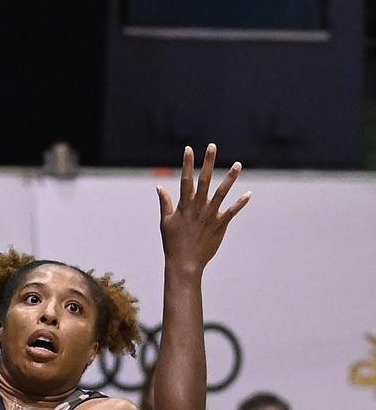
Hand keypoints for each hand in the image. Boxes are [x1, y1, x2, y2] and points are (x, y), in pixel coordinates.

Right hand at [158, 144, 249, 274]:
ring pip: (222, 193)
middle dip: (208, 162)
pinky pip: (232, 212)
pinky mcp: (220, 225)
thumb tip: (159, 187)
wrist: (184, 263)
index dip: (187, 163)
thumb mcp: (165, 222)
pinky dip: (240, 203)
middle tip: (212, 146)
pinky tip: (249, 194)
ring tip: (238, 165)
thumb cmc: (173, 243)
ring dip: (230, 178)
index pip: (185, 179)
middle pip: (204, 180)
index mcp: (184, 205)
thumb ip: (164, 203)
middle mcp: (198, 207)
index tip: (189, 149)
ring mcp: (210, 215)